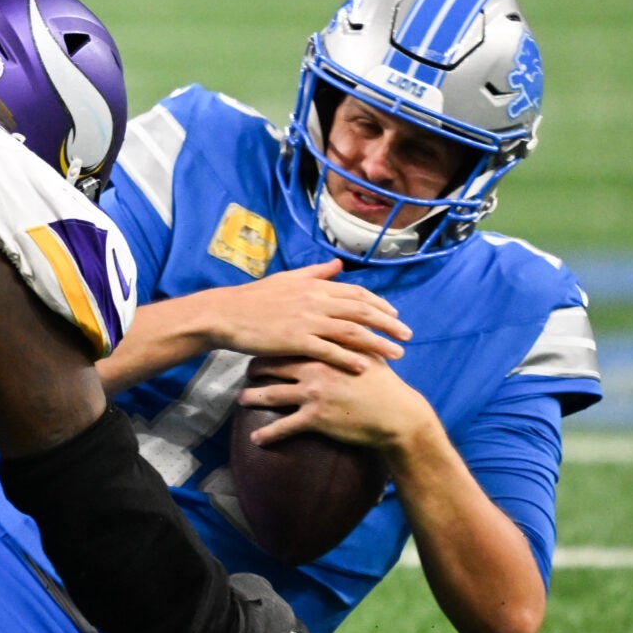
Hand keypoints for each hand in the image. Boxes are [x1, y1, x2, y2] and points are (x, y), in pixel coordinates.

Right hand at [200, 260, 408, 372]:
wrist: (225, 314)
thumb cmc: (254, 298)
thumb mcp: (286, 279)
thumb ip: (315, 273)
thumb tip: (337, 265)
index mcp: (314, 286)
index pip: (357, 293)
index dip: (380, 304)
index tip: (395, 316)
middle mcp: (315, 300)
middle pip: (362, 311)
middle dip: (389, 324)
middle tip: (407, 337)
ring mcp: (306, 320)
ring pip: (352, 331)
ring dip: (378, 343)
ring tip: (397, 355)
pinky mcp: (295, 340)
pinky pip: (329, 350)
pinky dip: (349, 358)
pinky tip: (364, 367)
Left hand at [238, 353, 434, 458]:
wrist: (397, 415)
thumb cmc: (382, 383)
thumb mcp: (367, 353)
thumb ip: (348, 337)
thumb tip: (340, 323)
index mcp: (325, 350)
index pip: (288, 342)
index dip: (270, 343)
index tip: (259, 344)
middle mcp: (314, 369)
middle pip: (272, 365)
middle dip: (255, 368)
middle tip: (245, 371)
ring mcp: (313, 393)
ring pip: (271, 394)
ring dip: (252, 398)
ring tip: (240, 400)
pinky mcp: (316, 418)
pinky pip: (284, 427)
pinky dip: (268, 434)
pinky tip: (256, 440)